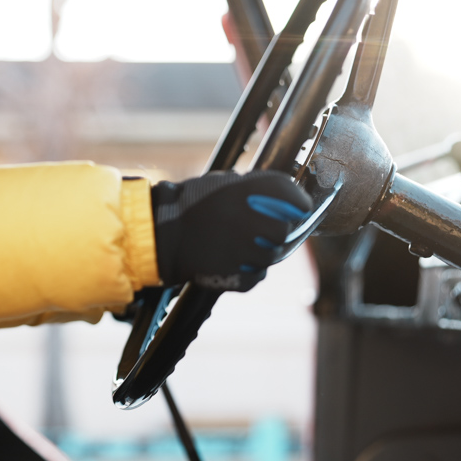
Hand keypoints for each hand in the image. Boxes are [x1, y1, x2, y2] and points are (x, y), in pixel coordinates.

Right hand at [152, 170, 312, 290]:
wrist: (161, 236)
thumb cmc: (190, 205)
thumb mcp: (223, 183)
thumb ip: (254, 189)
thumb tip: (283, 196)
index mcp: (250, 194)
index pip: (296, 199)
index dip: (298, 203)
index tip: (298, 206)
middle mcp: (253, 223)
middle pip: (285, 230)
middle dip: (278, 229)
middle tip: (264, 226)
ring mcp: (246, 253)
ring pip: (272, 255)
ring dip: (263, 250)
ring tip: (242, 242)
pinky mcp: (239, 277)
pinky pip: (257, 274)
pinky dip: (249, 269)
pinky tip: (233, 258)